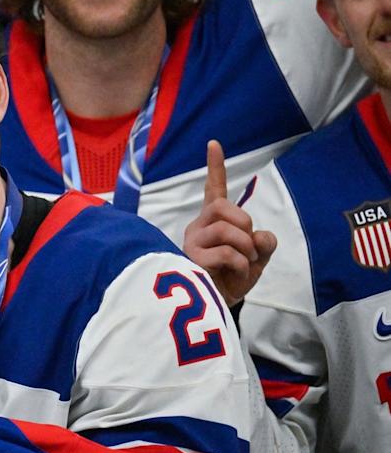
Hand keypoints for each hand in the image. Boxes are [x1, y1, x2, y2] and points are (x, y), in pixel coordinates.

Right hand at [183, 141, 276, 305]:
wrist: (215, 309)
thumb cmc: (231, 281)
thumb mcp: (256, 259)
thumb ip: (263, 243)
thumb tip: (261, 236)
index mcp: (212, 223)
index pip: (213, 190)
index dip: (215, 167)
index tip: (214, 143)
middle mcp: (198, 228)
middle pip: (222, 205)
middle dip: (244, 223)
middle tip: (249, 247)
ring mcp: (191, 243)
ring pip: (225, 228)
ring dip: (244, 247)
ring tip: (244, 264)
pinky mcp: (190, 260)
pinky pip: (225, 252)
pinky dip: (240, 264)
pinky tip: (236, 275)